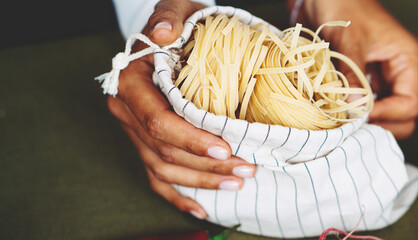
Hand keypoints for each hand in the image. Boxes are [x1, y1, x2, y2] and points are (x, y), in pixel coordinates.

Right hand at [107, 0, 255, 219]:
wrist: (171, 36)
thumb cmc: (180, 24)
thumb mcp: (177, 9)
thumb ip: (169, 17)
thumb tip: (163, 32)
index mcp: (130, 84)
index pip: (158, 122)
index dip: (191, 140)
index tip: (225, 148)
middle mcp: (127, 112)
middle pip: (165, 151)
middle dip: (207, 165)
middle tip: (247, 168)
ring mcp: (134, 132)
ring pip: (163, 169)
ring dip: (201, 181)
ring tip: (238, 182)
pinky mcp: (144, 144)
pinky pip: (156, 177)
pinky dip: (178, 195)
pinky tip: (201, 208)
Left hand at [292, 0, 417, 138]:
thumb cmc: (343, 6)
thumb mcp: (348, 40)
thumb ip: (352, 75)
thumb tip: (354, 108)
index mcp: (407, 61)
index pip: (410, 104)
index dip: (387, 114)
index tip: (360, 114)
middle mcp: (398, 74)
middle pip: (404, 118)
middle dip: (381, 124)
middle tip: (353, 123)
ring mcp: (381, 80)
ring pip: (384, 116)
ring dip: (366, 121)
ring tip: (343, 119)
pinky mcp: (363, 83)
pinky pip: (365, 107)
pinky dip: (354, 114)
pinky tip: (337, 112)